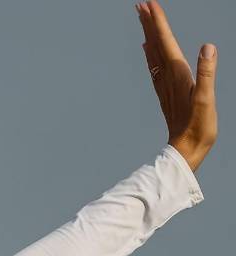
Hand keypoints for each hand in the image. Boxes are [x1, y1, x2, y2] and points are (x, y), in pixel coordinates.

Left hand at [136, 1, 217, 170]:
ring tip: (143, 19)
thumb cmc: (199, 126)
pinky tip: (148, 49)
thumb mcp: (207, 99)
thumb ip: (207, 72)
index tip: (149, 5)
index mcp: (177, 74)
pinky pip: (155, 66)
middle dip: (149, 23)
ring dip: (148, 34)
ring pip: (153, 53)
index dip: (158, 22)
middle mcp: (168, 77)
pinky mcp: (166, 92)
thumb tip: (207, 47)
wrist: (185, 149)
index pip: (166, 42)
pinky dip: (150, 53)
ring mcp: (165, 84)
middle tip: (140, 5)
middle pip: (156, 44)